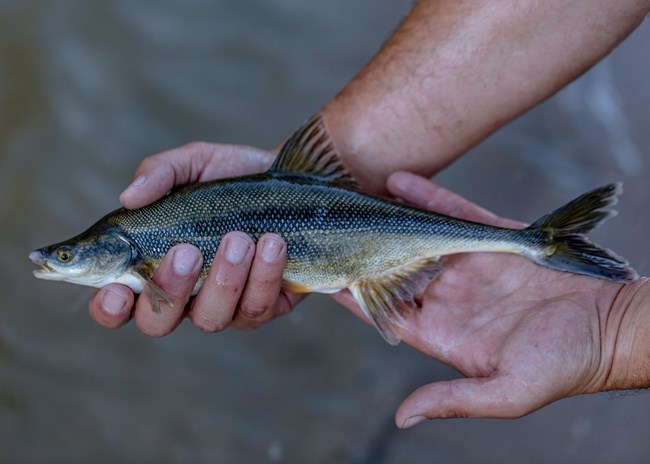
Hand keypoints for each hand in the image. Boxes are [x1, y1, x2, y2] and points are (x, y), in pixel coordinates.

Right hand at [89, 142, 301, 335]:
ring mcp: (225, 305)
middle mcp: (185, 294)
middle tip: (187, 251)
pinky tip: (274, 243)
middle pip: (158, 323)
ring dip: (224, 279)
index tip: (117, 291)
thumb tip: (129, 198)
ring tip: (240, 238)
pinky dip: (264, 276)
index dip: (110, 308)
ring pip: (211, 318)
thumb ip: (158, 174)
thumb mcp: (194, 163)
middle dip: (170, 291)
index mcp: (154, 266)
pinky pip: (258, 308)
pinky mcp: (267, 305)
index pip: (119, 304)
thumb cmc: (232, 178)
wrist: (293, 181)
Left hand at [332, 172, 631, 426]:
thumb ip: (453, 401)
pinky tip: (399, 182)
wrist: (610, 327)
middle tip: (329, 228)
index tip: (325, 277)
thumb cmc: (563, 366)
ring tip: (354, 200)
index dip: (355, 296)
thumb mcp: (505, 392)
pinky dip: (427, 198)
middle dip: (363, 251)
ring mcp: (468, 266)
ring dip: (387, 219)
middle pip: (394, 269)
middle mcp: (449, 297)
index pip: (385, 311)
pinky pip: (452, 214)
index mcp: (444, 333)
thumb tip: (404, 418)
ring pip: (417, 237)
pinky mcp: (491, 240)